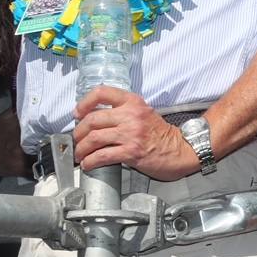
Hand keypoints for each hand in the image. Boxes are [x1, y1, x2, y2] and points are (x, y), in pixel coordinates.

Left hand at [72, 86, 198, 180]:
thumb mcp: (143, 113)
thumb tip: (93, 120)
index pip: (101, 92)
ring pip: (94, 138)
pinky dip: (90, 161)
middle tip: (77, 140)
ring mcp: (131, 134)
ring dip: (82, 149)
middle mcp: (131, 115)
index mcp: (133, 102)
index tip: (77, 114)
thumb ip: (122, 112)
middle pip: (92, 119)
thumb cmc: (160, 134)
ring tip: (81, 155)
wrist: (179, 150)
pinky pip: (102, 156)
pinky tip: (89, 164)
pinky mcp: (131, 152)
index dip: (84, 103)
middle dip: (79, 133)